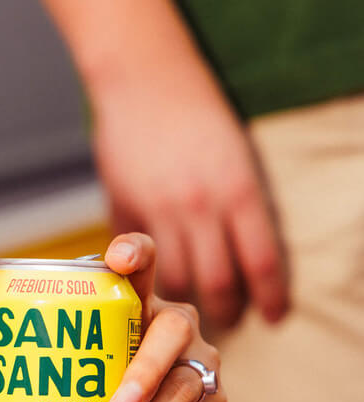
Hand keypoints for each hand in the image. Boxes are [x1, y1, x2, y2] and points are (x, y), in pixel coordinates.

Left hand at [0, 233, 260, 401]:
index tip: (118, 259)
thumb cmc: (101, 397)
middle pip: (172, 332)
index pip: (142, 265)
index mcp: (134, 309)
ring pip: (183, 392)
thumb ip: (22, 385)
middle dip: (144, 370)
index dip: (134, 252)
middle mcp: (174, 329)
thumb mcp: (70, 385)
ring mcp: (200, 367)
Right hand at [91, 51, 288, 329]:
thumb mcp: (236, 157)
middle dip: (227, 313)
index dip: (271, 299)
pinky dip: (145, 277)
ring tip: (191, 311)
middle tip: (231, 324)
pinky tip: (151, 285)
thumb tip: (245, 257)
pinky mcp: (125, 208)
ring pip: (175, 279)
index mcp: (238, 189)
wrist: (143, 77)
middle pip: (218, 283)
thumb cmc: (197, 111)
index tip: (276, 318)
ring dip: (185, 303)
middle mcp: (200, 204)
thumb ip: (239, 208)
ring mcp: (159, 209)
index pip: (262, 262)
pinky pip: (136, 258)